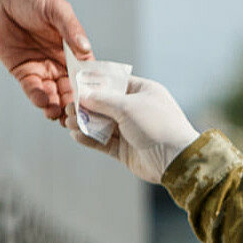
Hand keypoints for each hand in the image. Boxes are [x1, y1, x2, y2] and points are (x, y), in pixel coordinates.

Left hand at [0, 0, 91, 120]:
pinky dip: (39, 97)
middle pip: (71, 89)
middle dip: (74, 103)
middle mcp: (60, 62)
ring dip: (57, 106)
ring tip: (59, 114)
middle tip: (76, 115)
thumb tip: (85, 47)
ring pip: (54, 94)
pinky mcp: (24, 73)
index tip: (96, 100)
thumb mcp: (57, 10)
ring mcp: (42, 69)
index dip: (91, 86)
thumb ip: (71, 28)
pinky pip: (33, 89)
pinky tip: (43, 102)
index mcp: (74, 49)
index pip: (87, 72)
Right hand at [68, 76, 202, 183]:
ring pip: (101, 124)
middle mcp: (136, 109)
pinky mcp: (125, 149)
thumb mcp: (128, 106)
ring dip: (84, 123)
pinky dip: (90, 138)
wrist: (174, 159)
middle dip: (85, 106)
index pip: (114, 83)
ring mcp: (130, 130)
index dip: (95, 84)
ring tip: (68, 122)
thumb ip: (102, 100)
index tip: (75, 85)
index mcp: (142, 91)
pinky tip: (77, 135)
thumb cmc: (157, 125)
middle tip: (68, 108)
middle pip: (104, 105)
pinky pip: (103, 141)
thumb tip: (82, 96)